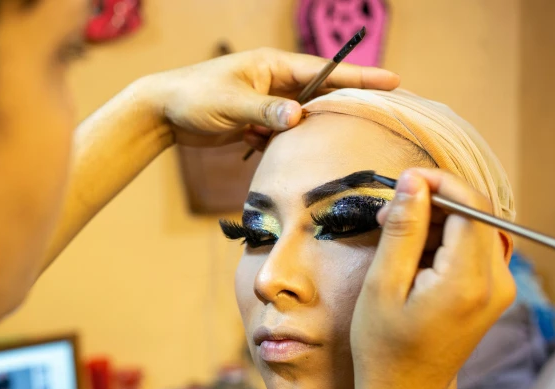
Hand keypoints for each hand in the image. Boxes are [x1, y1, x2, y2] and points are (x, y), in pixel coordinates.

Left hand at [138, 47, 398, 147]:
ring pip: (302, 117)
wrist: (162, 112)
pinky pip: (282, 133)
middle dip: (345, 104)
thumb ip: (265, 111)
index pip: (324, 71)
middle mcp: (274, 82)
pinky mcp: (254, 122)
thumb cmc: (194, 98)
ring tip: (347, 142)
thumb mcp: (231, 104)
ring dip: (316, 130)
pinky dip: (289, 143)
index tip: (393, 81)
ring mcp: (265, 103)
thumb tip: (299, 117)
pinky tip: (299, 155)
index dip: (358, 78)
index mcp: (273, 66)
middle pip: (319, 94)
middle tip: (381, 115)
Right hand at [350, 169, 514, 388]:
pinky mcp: (492, 295)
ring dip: (435, 223)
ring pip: (473, 229)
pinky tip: (411, 259)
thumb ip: (403, 230)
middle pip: (476, 216)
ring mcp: (499, 291)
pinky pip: (473, 250)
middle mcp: (496, 284)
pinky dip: (443, 242)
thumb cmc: (384, 347)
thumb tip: (414, 181)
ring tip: (394, 240)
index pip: (473, 207)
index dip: (440, 182)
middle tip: (388, 216)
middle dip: (432, 204)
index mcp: (468, 282)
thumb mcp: (382, 285)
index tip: (404, 180)